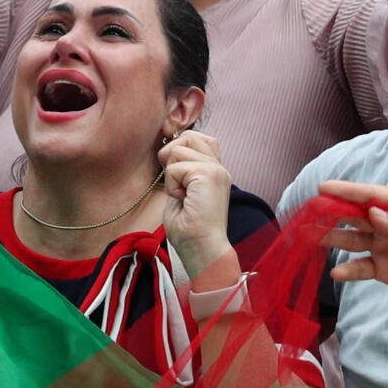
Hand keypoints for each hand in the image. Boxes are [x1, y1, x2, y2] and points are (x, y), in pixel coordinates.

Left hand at [158, 131, 237, 283]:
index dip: (180, 147)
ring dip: (172, 175)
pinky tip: (184, 200)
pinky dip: (172, 186)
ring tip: (182, 195)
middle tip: (175, 182)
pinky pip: (175, 168)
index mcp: (215, 172)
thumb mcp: (181, 192)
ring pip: (179, 149)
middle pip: (190, 136)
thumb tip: (168, 152)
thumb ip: (179, 172)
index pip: (198, 139)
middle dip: (173, 154)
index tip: (173, 171)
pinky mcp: (209, 175)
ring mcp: (216, 169)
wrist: (202, 250)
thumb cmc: (190, 231)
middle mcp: (219, 167)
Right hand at [317, 180, 387, 304]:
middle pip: (356, 215)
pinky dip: (348, 269)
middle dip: (333, 212)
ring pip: (353, 239)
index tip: (324, 188)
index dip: (348, 191)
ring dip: (333, 238)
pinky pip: (362, 267)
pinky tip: (336, 271)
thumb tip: (373, 215)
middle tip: (310, 212)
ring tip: (312, 237)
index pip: (371, 195)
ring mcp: (384, 246)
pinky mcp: (384, 269)